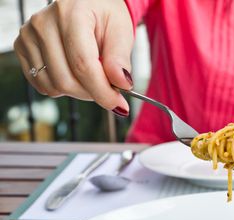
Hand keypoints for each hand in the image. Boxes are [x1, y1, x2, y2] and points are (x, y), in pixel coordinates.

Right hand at [13, 0, 133, 115]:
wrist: (87, 4)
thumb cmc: (105, 15)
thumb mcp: (121, 31)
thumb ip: (120, 59)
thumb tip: (121, 84)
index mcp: (71, 14)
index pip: (83, 65)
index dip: (102, 91)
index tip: (119, 105)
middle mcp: (43, 24)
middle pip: (66, 80)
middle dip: (93, 93)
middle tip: (109, 88)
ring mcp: (29, 35)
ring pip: (54, 86)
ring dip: (79, 92)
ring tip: (92, 76)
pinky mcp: (22, 47)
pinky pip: (42, 84)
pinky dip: (62, 88)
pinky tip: (74, 74)